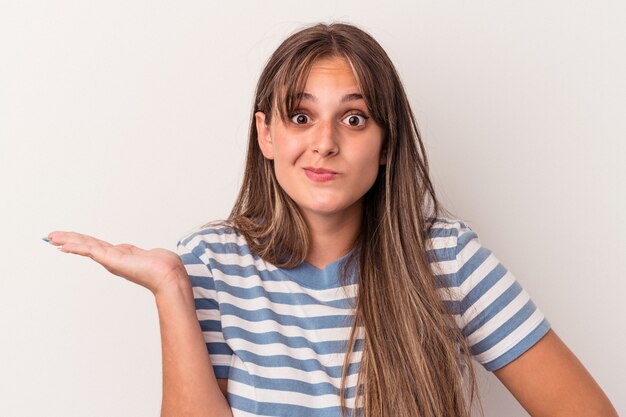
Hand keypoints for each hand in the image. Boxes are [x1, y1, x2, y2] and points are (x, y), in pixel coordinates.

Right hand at [45, 231, 186, 295]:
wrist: (168, 274)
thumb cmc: (162, 266)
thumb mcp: (145, 255)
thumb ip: (137, 254)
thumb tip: (137, 253)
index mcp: (117, 256)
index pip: (94, 245)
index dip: (79, 241)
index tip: (65, 240)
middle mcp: (111, 258)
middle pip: (85, 245)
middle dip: (67, 240)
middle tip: (49, 237)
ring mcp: (110, 259)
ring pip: (84, 246)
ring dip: (67, 241)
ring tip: (51, 238)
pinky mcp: (112, 259)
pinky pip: (90, 250)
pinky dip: (76, 247)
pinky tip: (64, 245)